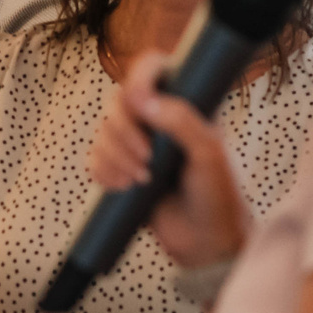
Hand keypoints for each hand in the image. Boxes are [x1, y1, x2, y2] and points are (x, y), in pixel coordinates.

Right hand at [89, 49, 250, 268]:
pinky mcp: (121, 171)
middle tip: (146, 158)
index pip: (152, 70)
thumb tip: (146, 103)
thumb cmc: (218, 197)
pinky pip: (94, 159)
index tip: (138, 103)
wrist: (206, 243)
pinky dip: (103, 172)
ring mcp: (137, 146)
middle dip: (124, 132)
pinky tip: (123, 187)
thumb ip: (182, 121)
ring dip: (115, 157)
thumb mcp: (209, 154)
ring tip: (139, 179)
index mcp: (183, 106)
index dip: (137, 79)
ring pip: (103, 132)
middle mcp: (157, 121)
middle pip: (117, 103)